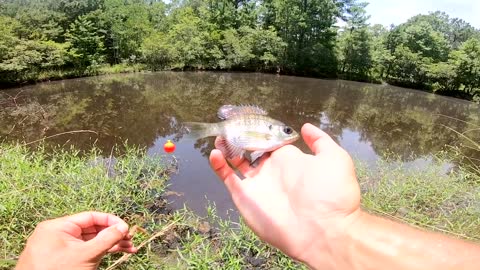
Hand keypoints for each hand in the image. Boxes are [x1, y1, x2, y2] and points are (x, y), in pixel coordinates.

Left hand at [16, 212, 136, 269]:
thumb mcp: (86, 254)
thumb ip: (106, 239)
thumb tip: (123, 227)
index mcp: (58, 226)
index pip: (90, 217)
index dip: (110, 221)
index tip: (125, 228)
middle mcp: (57, 234)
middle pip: (92, 229)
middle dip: (112, 235)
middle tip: (129, 240)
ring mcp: (59, 247)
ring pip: (89, 241)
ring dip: (109, 244)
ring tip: (129, 249)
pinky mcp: (62, 258)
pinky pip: (83, 250)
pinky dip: (98, 252)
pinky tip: (114, 253)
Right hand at [209, 123, 361, 267]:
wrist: (323, 230)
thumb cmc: (332, 193)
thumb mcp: (335, 158)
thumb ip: (320, 141)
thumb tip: (305, 127)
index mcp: (290, 159)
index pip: (271, 140)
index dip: (261, 129)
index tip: (251, 117)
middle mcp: (271, 170)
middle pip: (251, 149)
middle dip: (240, 136)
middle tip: (230, 124)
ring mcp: (257, 183)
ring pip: (236, 161)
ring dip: (227, 147)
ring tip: (220, 134)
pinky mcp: (244, 196)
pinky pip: (228, 178)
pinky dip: (219, 165)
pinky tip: (215, 152)